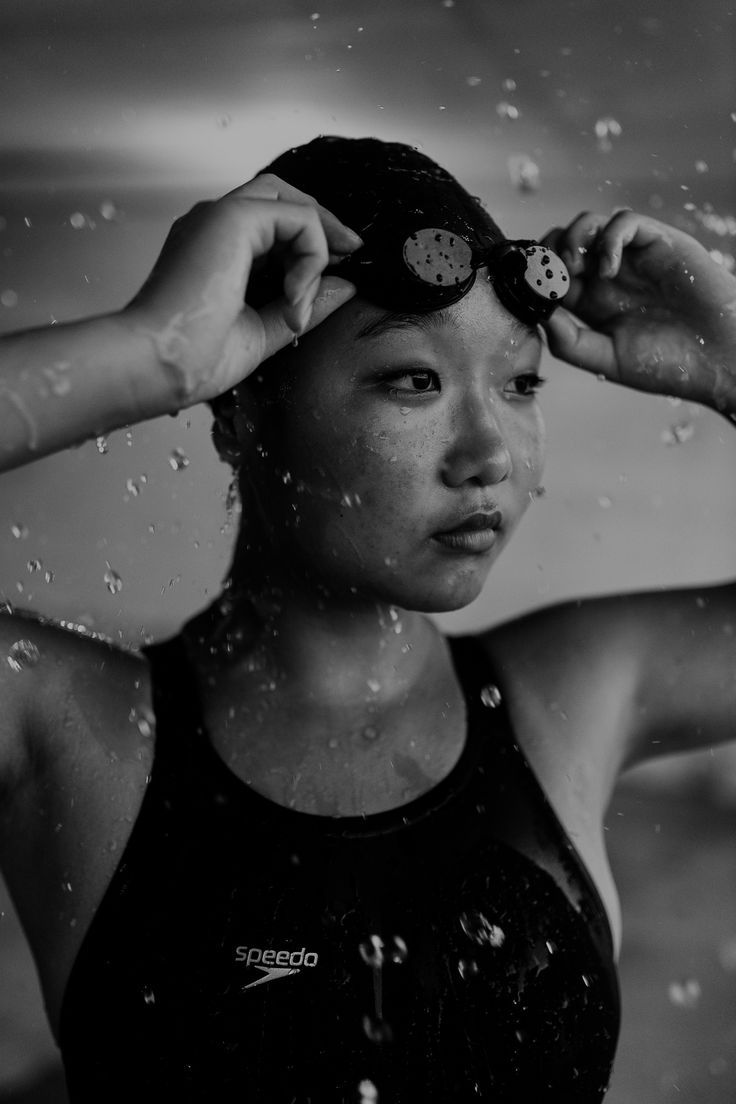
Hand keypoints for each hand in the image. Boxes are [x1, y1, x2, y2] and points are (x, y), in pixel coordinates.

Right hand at [123, 174, 361, 408]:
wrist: (161, 365)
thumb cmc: (196, 357)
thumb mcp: (266, 330)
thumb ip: (305, 304)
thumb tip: (347, 285)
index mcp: (213, 249)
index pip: (271, 223)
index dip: (308, 240)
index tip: (338, 269)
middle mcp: (212, 225)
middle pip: (282, 197)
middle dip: (322, 223)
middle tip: (351, 253)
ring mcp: (219, 216)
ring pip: (292, 205)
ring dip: (314, 252)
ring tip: (300, 303)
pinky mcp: (231, 217)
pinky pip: (298, 218)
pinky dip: (310, 256)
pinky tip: (295, 296)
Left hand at [542, 211, 735, 413]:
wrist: (718, 359)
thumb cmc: (667, 364)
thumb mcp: (608, 360)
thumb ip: (570, 342)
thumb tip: (539, 314)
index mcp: (591, 304)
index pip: (551, 276)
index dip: (536, 277)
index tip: (530, 289)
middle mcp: (608, 276)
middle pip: (563, 243)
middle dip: (548, 253)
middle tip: (551, 276)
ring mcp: (632, 257)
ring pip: (590, 224)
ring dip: (573, 239)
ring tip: (575, 270)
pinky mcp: (658, 242)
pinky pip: (625, 222)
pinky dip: (609, 238)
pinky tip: (608, 269)